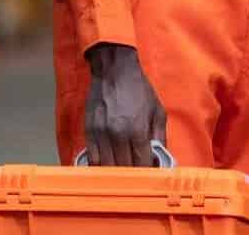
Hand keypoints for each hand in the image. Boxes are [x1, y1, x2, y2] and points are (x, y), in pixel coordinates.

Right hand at [84, 43, 167, 165]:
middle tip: (136, 177)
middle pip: (124, 168)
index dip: (146, 174)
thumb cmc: (139, 90)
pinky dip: (100, 166)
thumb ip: (159, 137)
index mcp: (138, 130)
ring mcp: (102, 134)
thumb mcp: (157, 111)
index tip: (149, 177)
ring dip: (116, 173)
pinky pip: (92, 158)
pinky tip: (107, 166)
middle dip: (132, 175)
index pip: (142, 164)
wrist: (114, 71)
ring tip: (123, 174)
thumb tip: (160, 159)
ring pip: (107, 166)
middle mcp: (119, 135)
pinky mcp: (89, 132)